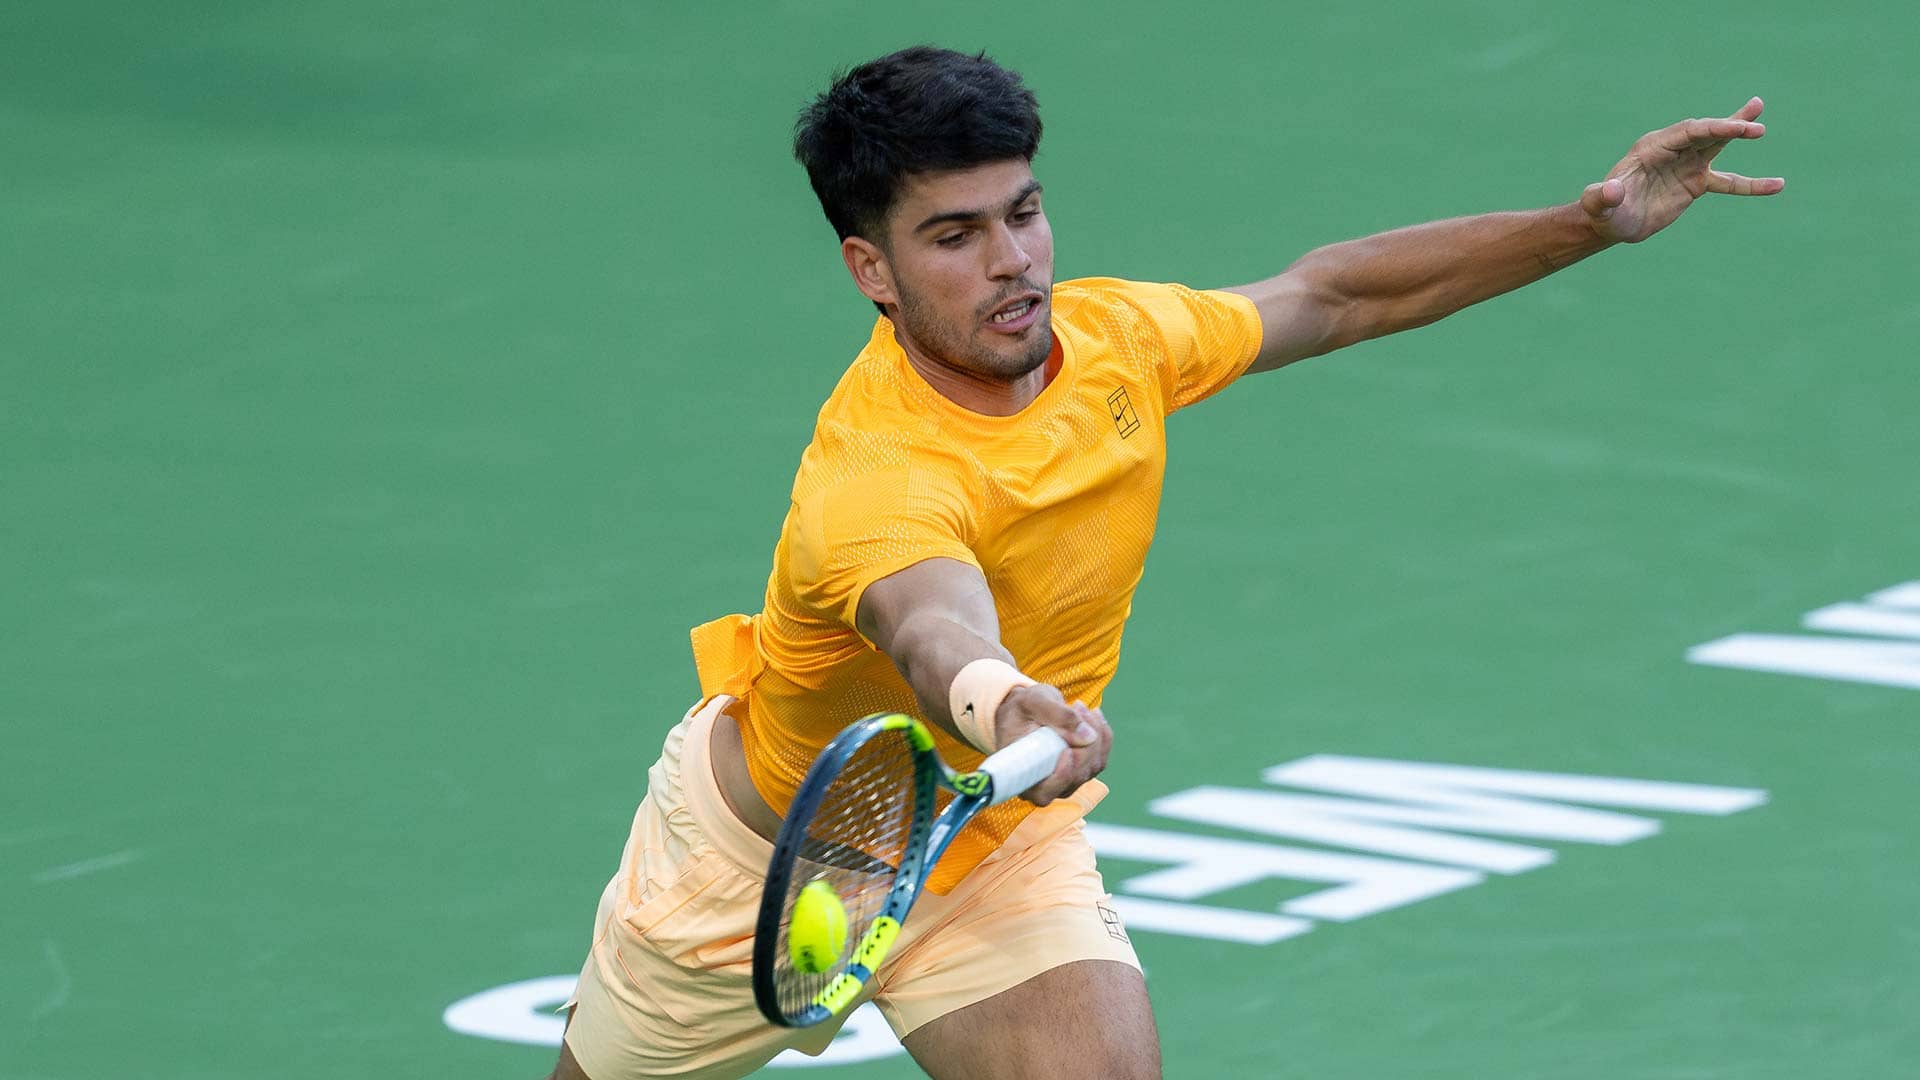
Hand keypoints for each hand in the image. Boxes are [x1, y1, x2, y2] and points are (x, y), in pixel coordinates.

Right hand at [995, 683, 1111, 806]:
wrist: (1026, 711)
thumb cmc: (1021, 709)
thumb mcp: (1033, 702)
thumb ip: (1059, 716)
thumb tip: (1088, 736)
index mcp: (1023, 776)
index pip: (1044, 792)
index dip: (1061, 776)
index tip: (1068, 751)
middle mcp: (1044, 786)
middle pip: (1077, 775)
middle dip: (1085, 741)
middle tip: (1077, 708)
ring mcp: (1065, 781)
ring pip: (1093, 766)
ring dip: (1095, 733)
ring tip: (1078, 708)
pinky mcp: (1080, 772)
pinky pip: (1100, 758)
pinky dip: (1102, 734)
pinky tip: (1089, 715)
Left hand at [1580, 97, 1785, 243]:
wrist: (1611, 224)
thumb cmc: (1603, 212)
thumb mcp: (1598, 205)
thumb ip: (1601, 196)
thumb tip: (1610, 190)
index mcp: (1652, 148)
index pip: (1688, 132)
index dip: (1713, 128)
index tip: (1738, 128)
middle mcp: (1672, 150)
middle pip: (1706, 132)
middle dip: (1730, 128)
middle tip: (1756, 127)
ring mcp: (1686, 164)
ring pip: (1718, 144)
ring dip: (1739, 133)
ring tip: (1761, 125)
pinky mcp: (1695, 182)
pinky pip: (1729, 182)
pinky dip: (1751, 185)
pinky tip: (1777, 185)